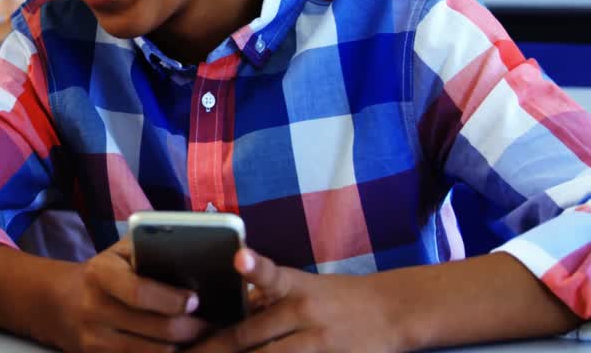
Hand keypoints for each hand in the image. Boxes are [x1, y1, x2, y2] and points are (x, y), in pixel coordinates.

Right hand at [51, 238, 209, 351]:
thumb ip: (149, 248)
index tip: (196, 300)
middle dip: (192, 328)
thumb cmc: (104, 273)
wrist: (60, 303)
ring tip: (202, 337)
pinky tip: (180, 348)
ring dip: (184, 347)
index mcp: (100, 274)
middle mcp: (94, 309)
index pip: (139, 292)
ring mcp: (95, 341)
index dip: (172, 299)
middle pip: (156, 329)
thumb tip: (195, 258)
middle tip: (212, 323)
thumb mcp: (119, 252)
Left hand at [188, 249, 404, 352]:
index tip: (239, 259)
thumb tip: (222, 312)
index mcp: (292, 286)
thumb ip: (264, 299)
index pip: (270, 274)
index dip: (254, 267)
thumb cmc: (335, 297)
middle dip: (210, 349)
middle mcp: (303, 312)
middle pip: (249, 335)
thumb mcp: (301, 286)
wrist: (392, 311)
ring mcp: (318, 342)